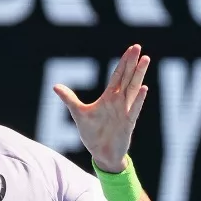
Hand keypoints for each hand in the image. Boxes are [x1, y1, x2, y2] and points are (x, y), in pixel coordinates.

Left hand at [53, 44, 150, 173]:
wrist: (101, 153)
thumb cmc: (92, 133)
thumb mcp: (78, 114)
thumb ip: (69, 99)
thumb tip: (55, 86)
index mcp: (109, 97)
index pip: (118, 75)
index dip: (124, 62)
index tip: (131, 48)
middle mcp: (119, 101)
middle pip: (127, 78)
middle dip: (132, 63)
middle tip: (138, 47)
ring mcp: (125, 111)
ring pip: (133, 89)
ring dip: (139, 75)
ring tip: (145, 60)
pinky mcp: (128, 123)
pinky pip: (134, 109)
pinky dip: (139, 100)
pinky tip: (144, 88)